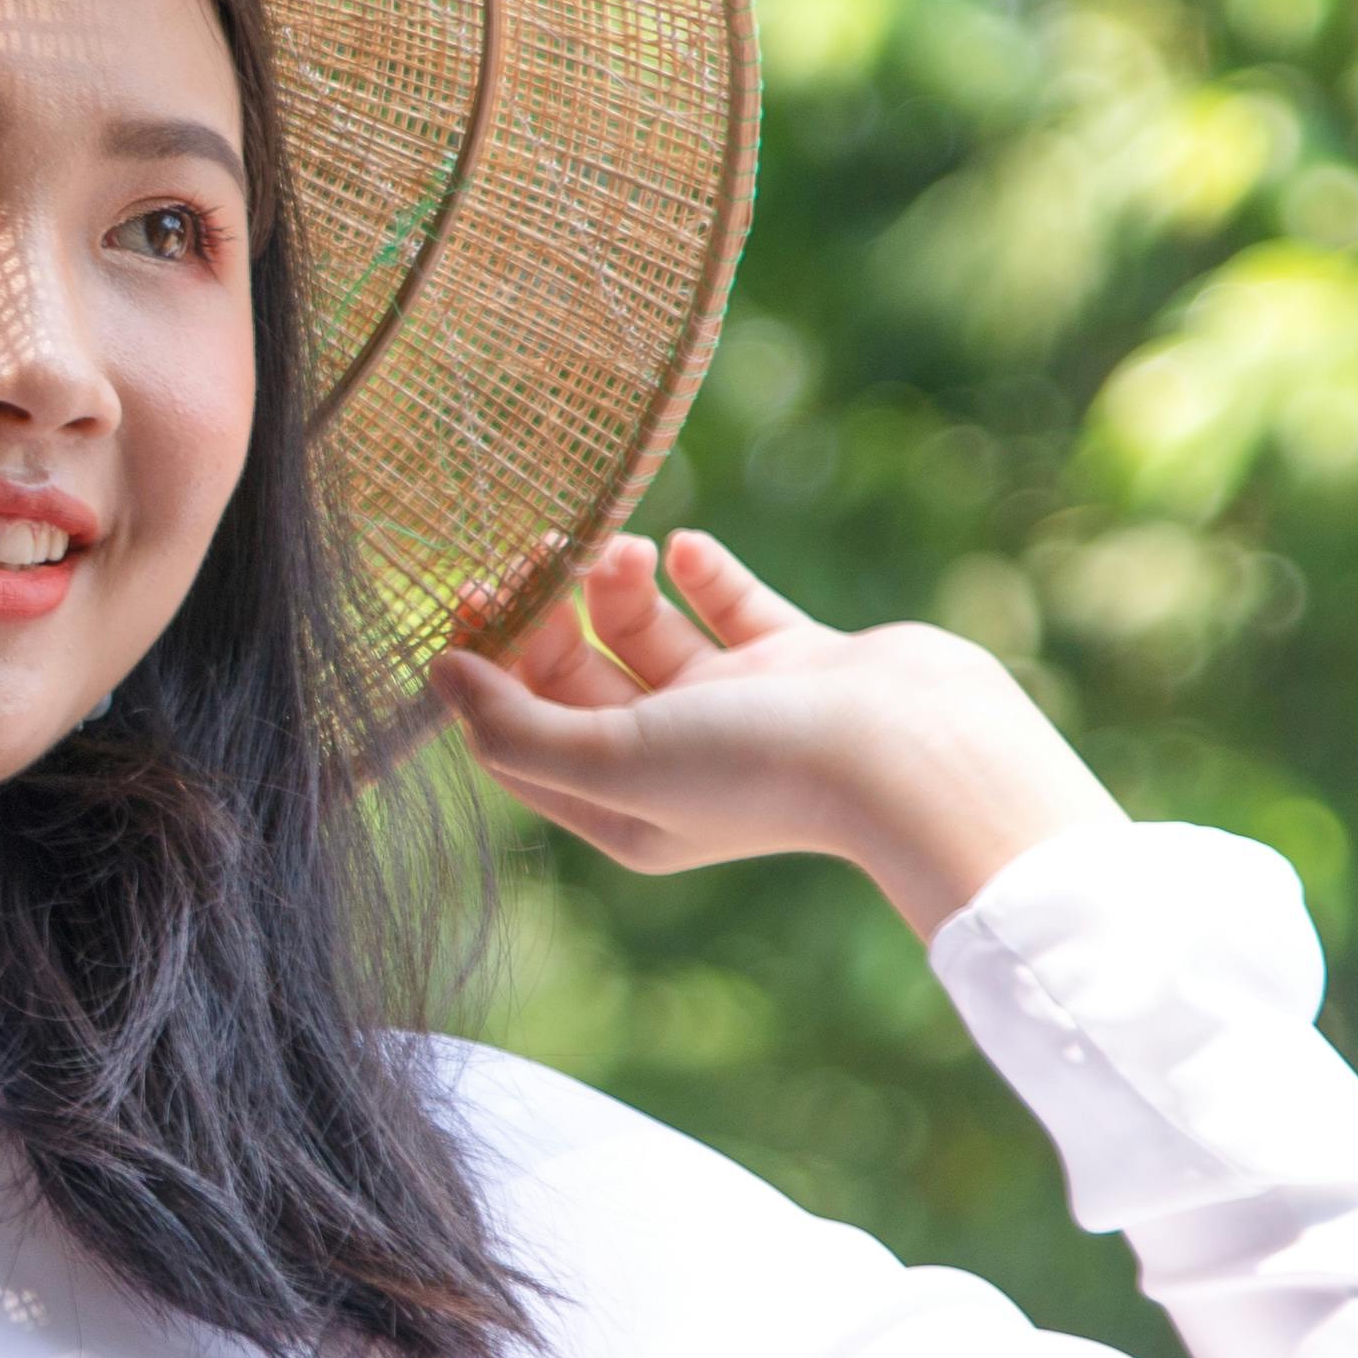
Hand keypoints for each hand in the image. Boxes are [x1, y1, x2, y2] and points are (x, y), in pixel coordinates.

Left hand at [435, 529, 1121, 931]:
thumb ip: (516, 728)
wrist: (915, 752)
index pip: (521, 735)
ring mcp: (738, 710)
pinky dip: (704, 571)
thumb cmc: (760, 767)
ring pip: (646, 633)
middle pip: (576, 678)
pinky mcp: (797, 662)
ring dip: (620, 582)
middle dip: (552, 613)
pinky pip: (729, 605)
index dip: (487, 669)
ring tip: (625, 548)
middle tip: (544, 549)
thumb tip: (441, 677)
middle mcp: (675, 763)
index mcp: (625, 809)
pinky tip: (692, 547)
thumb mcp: (615, 761)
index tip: (474, 597)